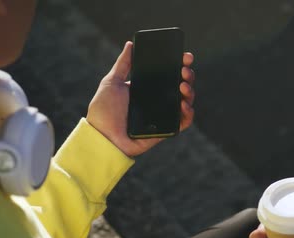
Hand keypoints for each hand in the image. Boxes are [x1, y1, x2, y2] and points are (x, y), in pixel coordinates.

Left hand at [87, 41, 195, 156]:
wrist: (103, 136)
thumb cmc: (104, 111)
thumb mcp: (112, 82)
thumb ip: (123, 64)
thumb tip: (130, 44)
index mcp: (148, 87)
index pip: (169, 73)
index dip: (180, 64)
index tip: (184, 56)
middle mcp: (159, 99)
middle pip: (181, 85)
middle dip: (188, 75)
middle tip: (184, 70)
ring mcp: (164, 114)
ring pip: (186, 101)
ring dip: (190, 91)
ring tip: (183, 85)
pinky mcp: (167, 129)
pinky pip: (184, 121)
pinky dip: (188, 113)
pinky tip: (184, 105)